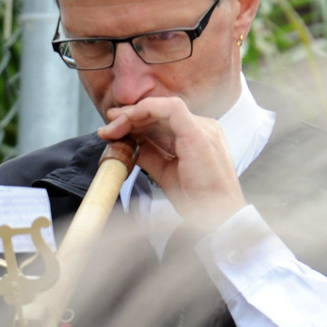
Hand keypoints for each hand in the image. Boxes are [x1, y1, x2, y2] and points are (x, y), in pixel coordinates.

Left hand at [95, 96, 246, 230]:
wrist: (218, 219)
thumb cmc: (199, 202)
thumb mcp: (166, 174)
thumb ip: (150, 155)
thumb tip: (128, 144)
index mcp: (199, 137)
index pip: (164, 120)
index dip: (137, 121)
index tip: (114, 129)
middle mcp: (204, 128)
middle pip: (161, 112)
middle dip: (131, 116)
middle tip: (107, 127)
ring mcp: (204, 128)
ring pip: (163, 107)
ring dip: (133, 115)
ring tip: (112, 128)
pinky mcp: (199, 133)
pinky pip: (171, 108)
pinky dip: (146, 110)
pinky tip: (128, 120)